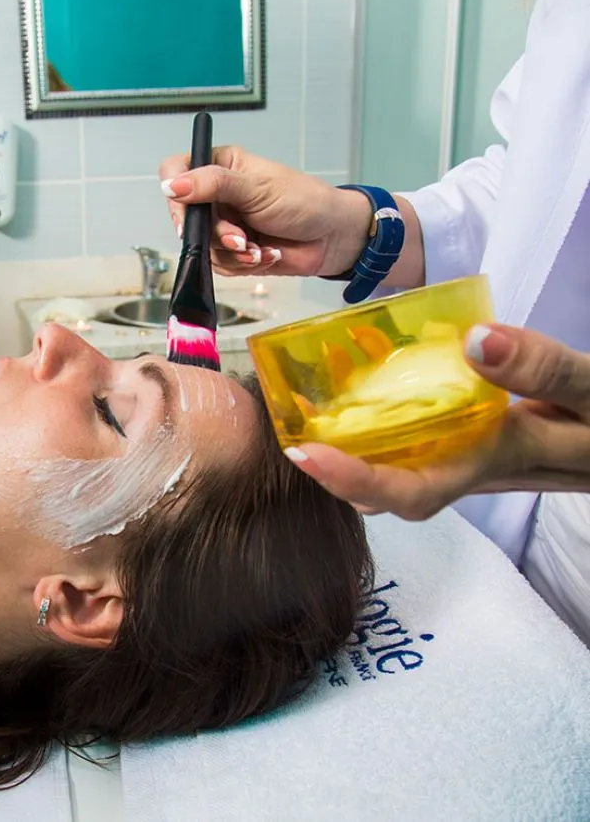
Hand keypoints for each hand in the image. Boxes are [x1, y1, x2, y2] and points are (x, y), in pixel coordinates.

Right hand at [159, 146, 370, 277]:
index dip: (175, 193)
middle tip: (239, 237)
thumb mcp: (256, 188)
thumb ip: (213, 184)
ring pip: (202, 246)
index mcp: (220, 167)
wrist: (332, 237)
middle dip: (215, 234)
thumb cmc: (303, 201)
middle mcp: (217, 195)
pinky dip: (243, 264)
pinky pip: (218, 265)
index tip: (188, 212)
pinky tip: (265, 254)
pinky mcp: (231, 251)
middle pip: (185, 218)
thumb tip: (171, 185)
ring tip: (259, 248)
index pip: (175, 171)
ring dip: (232, 253)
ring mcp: (223, 224)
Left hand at [283, 325, 589, 519]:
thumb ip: (545, 368)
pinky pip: (426, 444)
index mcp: (502, 463)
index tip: (304, 454)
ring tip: (312, 411)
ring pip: (406, 472)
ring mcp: (480, 462)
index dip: (357, 481)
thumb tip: (476, 342)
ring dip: (356, 450)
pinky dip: (389, 424)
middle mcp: (481, 474)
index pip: (418, 491)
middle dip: (336, 473)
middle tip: (289, 434)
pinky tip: (367, 390)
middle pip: (393, 493)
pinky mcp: (483, 444)